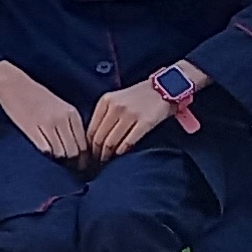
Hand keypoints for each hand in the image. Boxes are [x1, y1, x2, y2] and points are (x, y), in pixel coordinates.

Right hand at [0, 63, 88, 162]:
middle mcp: (62, 119)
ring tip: (56, 164)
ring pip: (61, 153)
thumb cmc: (36, 96)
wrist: (14, 84)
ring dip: (59, 161)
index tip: (80, 166)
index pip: (84, 143)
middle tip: (69, 170)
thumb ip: (70, 124)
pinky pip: (45, 150)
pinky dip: (46, 156)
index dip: (83, 158)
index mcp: (72, 113)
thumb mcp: (60, 106)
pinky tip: (44, 155)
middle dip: (73, 164)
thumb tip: (77, 147)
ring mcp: (47, 124)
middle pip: (74, 151)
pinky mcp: (32, 128)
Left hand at [85, 64, 203, 161]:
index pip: (91, 129)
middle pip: (99, 137)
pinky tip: (121, 155)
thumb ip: (105, 115)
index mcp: (105, 101)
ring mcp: (130, 114)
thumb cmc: (138, 97)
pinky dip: (122, 151)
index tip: (90, 155)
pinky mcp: (144, 122)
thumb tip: (93, 139)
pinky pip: (128, 142)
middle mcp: (115, 107)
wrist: (163, 88)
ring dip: (108, 155)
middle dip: (97, 153)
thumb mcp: (116, 99)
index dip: (89, 146)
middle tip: (97, 163)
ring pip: (111, 141)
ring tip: (108, 162)